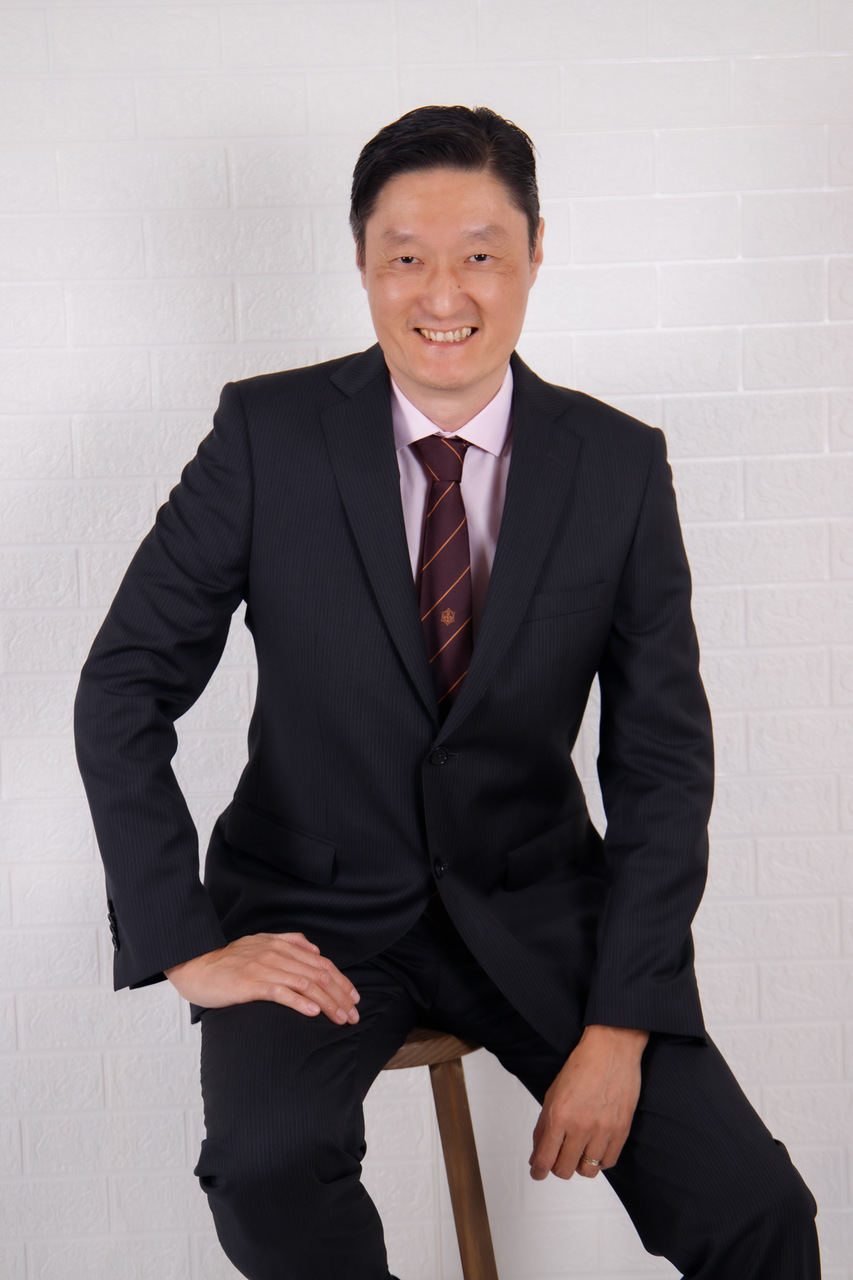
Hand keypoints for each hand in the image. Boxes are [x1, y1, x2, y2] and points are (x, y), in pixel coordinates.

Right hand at [164, 932, 360, 1024]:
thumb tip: (314, 949)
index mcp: (281, 944)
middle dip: (340, 996)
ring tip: (340, 1018)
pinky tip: (313, 1012)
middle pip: (318, 974)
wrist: (195, 966)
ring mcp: (263, 967)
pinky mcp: (249, 983)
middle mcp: (275, 953)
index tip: (354, 998)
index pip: (321, 963)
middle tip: (354, 1015)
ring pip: (304, 984)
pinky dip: (299, 1002)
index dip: (341, 980)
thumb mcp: (259, 942)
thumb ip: (288, 941)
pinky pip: (280, 992)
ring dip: (326, 1002)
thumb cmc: (228, 960)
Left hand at [529, 1024, 647, 1180]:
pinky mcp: (622, 1130)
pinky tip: (595, 1147)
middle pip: (565, 1170)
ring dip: (579, 1165)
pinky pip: (608, 1163)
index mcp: (559, 1115)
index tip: (537, 1173)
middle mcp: (580, 1126)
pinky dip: (599, 1161)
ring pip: (587, 1171)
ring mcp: (603, 1130)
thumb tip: (536, 1154)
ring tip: (579, 1151)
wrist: (612, 1049)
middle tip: (558, 1158)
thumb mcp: (552, 1093)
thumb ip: (543, 1126)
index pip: (544, 1159)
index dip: (538, 1171)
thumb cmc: (581, 1066)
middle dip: (558, 1167)